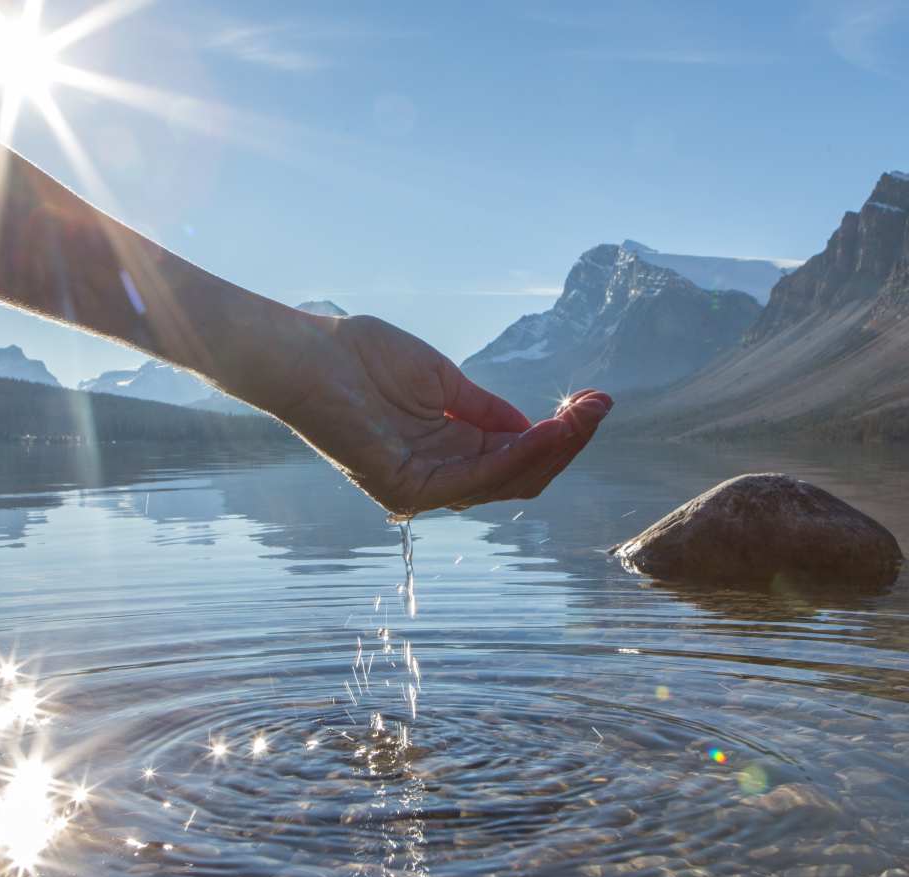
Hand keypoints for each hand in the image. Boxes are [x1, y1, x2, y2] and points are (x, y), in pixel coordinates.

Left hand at [269, 313, 611, 516]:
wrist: (308, 355)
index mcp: (448, 451)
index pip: (516, 455)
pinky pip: (476, 478)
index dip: (558, 434)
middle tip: (599, 407)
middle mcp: (440, 476)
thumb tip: (536, 426)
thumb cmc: (362, 359)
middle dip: (565, 443)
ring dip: (552, 449)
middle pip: (521, 475)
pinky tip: (546, 430)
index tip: (594, 401)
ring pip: (506, 481)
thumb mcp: (444, 382)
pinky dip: (516, 456)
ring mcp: (424, 487)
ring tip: (583, 417)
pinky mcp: (408, 489)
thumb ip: (486, 409)